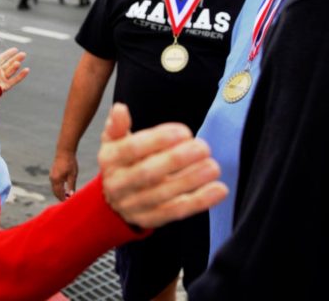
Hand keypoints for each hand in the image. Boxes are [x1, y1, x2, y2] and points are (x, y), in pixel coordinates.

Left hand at [0, 44, 29, 92]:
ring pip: (11, 71)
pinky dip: (21, 75)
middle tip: (23, 54)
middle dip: (16, 58)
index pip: (3, 58)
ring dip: (16, 66)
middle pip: (9, 64)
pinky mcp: (6, 86)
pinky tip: (27, 69)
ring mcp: (2, 79)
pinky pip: (15, 80)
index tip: (16, 49)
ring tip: (18, 62)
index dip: (9, 53)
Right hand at [49, 149, 78, 200]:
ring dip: (59, 193)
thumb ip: (71, 186)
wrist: (64, 151)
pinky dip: (58, 188)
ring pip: (54, 188)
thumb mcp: (73, 175)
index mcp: (57, 180)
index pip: (59, 194)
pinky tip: (64, 189)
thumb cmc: (70, 162)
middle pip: (55, 192)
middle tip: (68, 202)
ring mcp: (51, 176)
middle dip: (61, 198)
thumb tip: (71, 195)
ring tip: (67, 196)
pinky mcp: (52, 173)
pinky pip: (54, 184)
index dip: (64, 199)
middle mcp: (52, 179)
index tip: (69, 204)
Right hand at [99, 103, 226, 228]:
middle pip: (147, 173)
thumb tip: (120, 108)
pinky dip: (200, 201)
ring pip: (164, 195)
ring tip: (213, 167)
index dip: (158, 139)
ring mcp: (133, 206)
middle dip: (177, 160)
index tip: (184, 132)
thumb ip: (118, 125)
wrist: (115, 198)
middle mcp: (117, 185)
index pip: (132, 149)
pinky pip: (176, 212)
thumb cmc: (123, 161)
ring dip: (191, 180)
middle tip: (203, 147)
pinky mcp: (150, 220)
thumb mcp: (114, 141)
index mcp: (109, 160)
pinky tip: (219, 189)